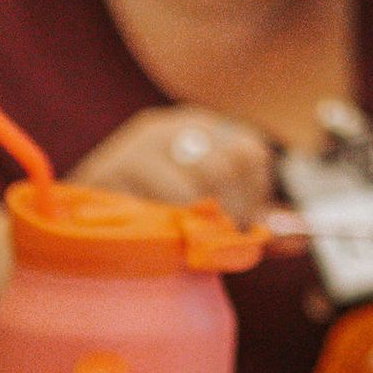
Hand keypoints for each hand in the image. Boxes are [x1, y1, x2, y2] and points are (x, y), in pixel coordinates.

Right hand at [70, 106, 275, 227]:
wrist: (71, 231)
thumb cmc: (141, 224)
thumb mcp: (201, 217)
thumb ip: (248, 224)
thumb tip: (301, 238)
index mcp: (200, 128)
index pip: (252, 152)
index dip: (255, 198)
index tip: (240, 228)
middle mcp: (173, 127)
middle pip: (232, 165)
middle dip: (231, 214)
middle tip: (212, 243)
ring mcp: (141, 145)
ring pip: (200, 187)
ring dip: (199, 228)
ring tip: (182, 245)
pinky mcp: (115, 169)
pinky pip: (162, 206)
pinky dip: (169, 232)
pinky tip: (157, 241)